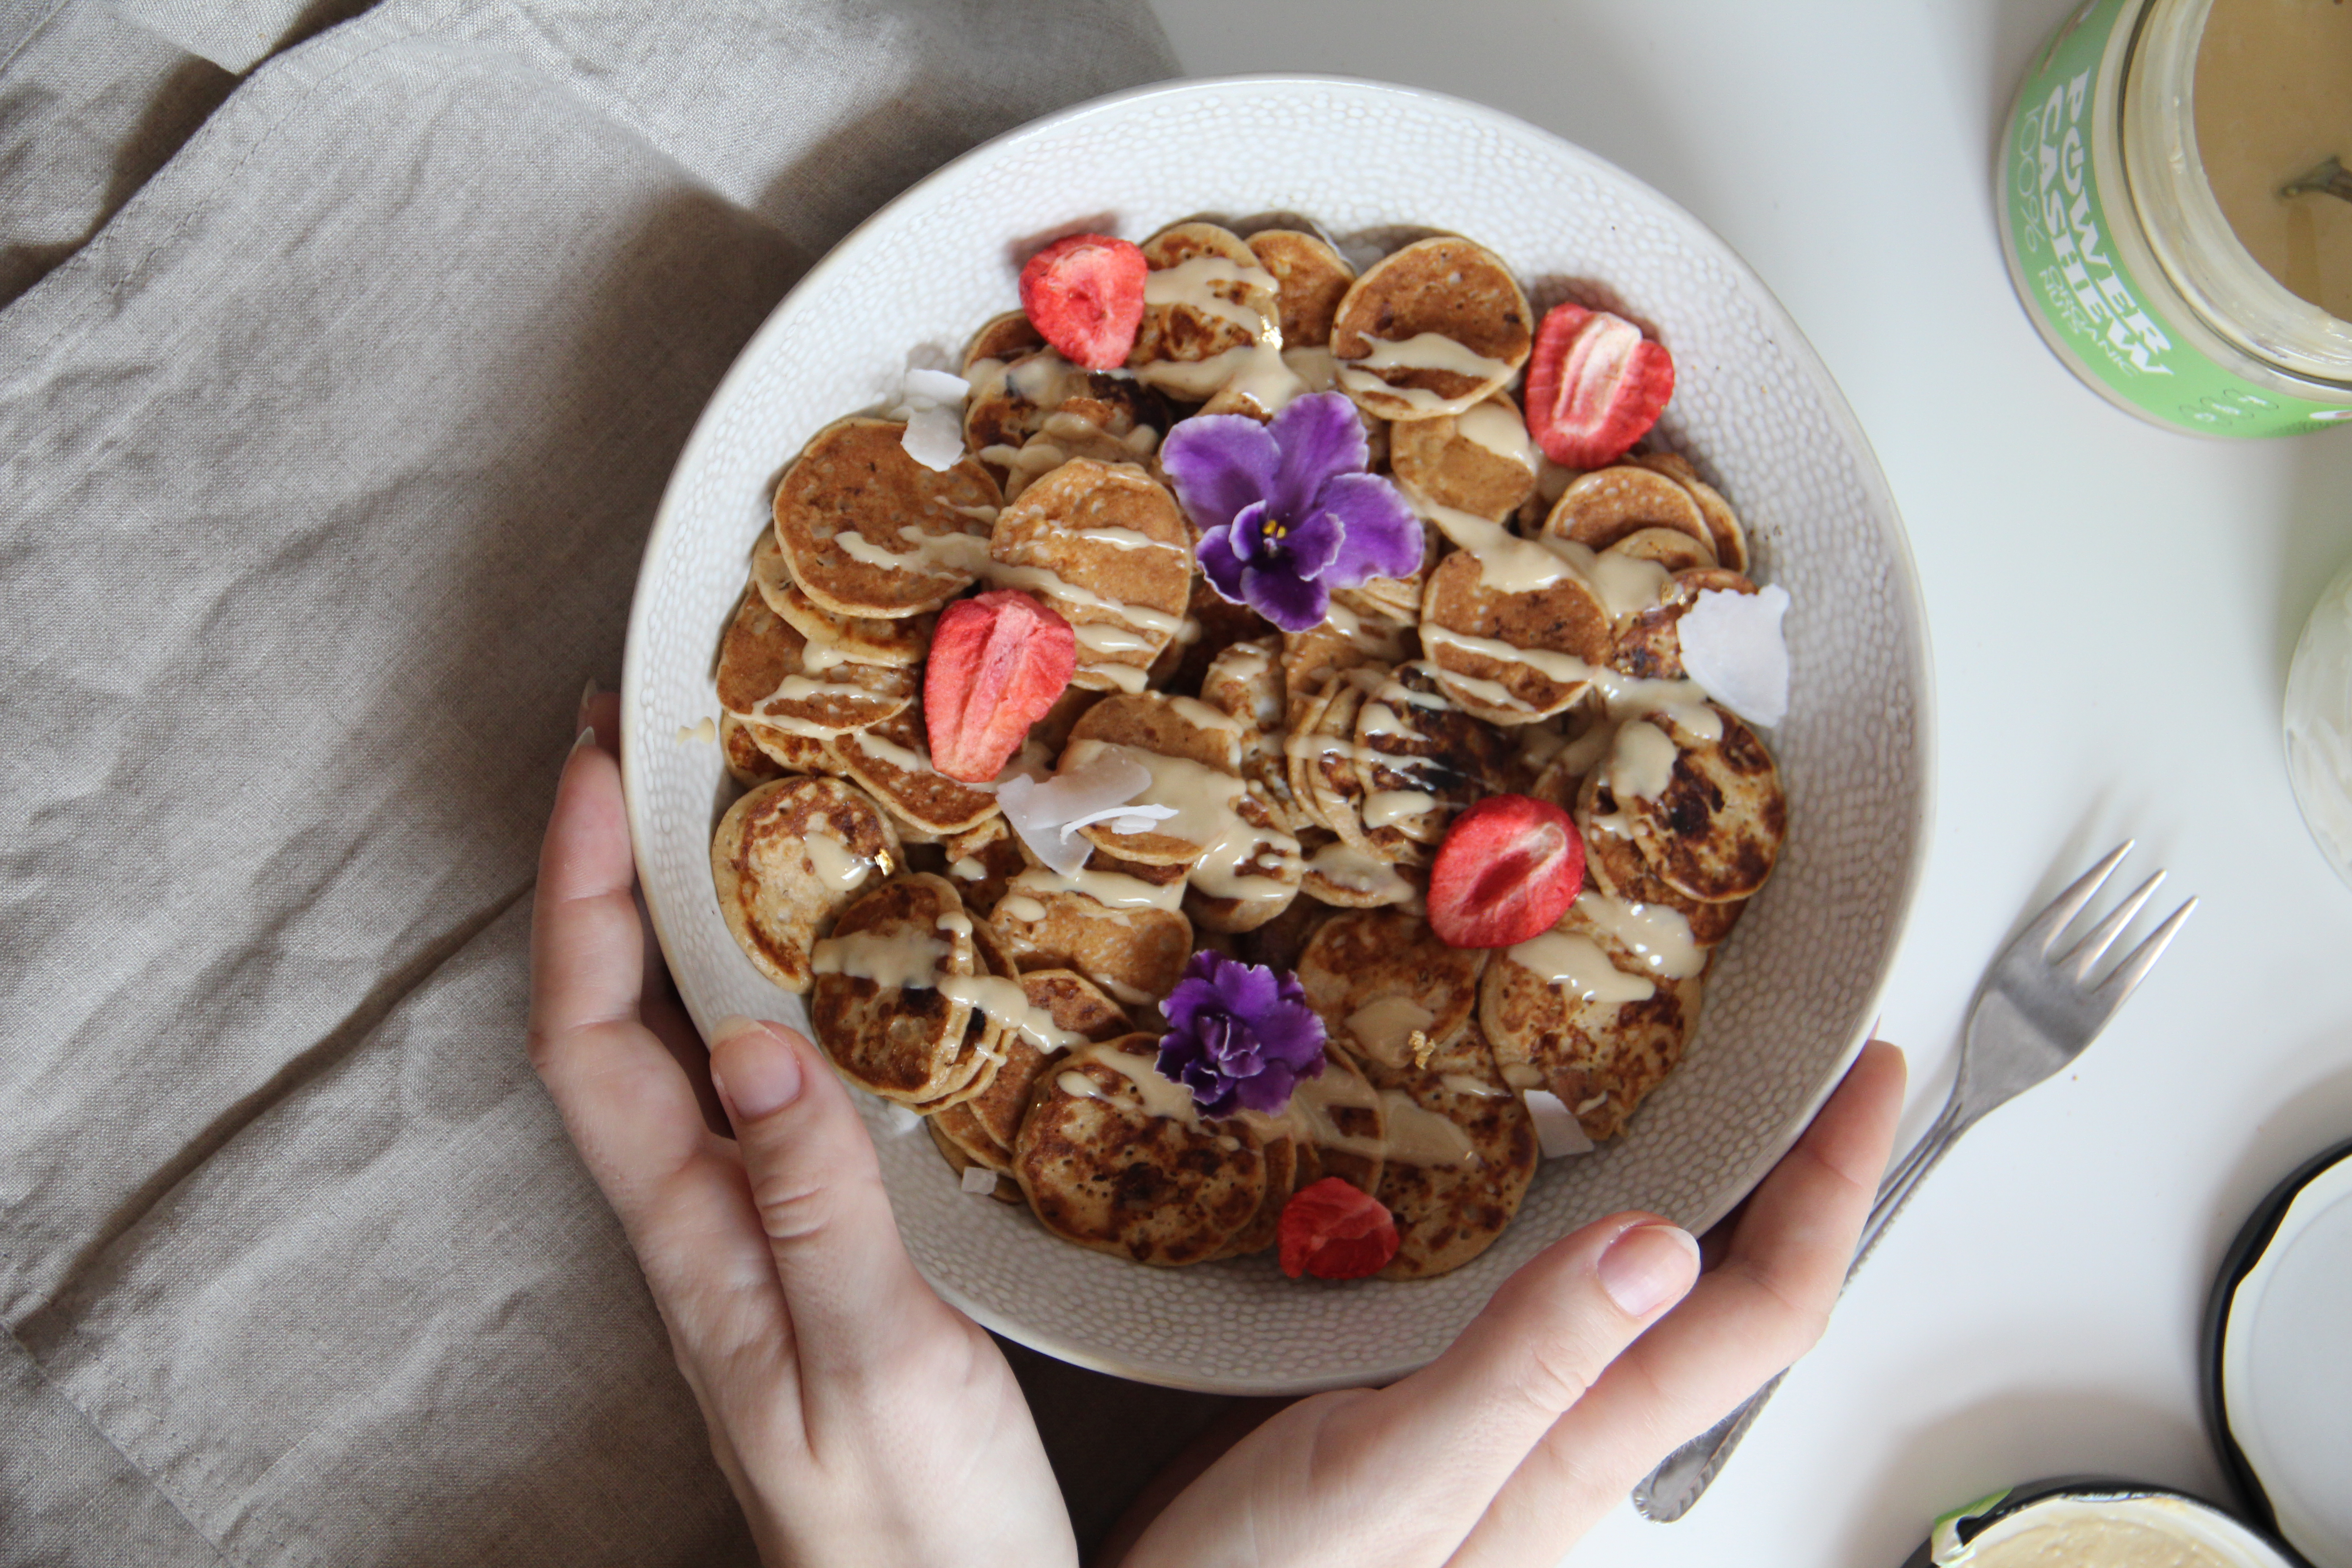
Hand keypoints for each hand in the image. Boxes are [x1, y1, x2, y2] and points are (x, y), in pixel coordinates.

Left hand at [527, 692, 1074, 1567]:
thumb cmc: (911, 1527)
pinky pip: (753, 1087)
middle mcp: (699, 1221)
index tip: (599, 770)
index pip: (589, 1039)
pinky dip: (758, 992)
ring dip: (676, 921)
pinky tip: (815, 962)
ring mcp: (748, 1232)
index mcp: (693, 1240)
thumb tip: (759, 1045)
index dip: (581, 898)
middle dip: (608, 874)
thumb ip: (819, 1213)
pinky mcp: (807, 1244)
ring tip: (723, 812)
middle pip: (611, 1022)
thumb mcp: (878, 1365)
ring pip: (676, 1049)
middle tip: (645, 746)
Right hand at [1107, 1041, 1905, 1567]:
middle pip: (1733, 1292)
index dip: (1835, 1190)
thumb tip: (1661, 1244)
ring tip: (1690, 1077)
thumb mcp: (1399, 1476)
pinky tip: (1524, 1166)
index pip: (1765, 1307)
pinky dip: (1576, 1207)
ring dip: (1698, 1183)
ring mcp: (1504, 1409)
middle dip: (1793, 1172)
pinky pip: (1547, 1286)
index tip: (1866, 1072)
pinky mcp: (1428, 1390)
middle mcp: (1567, 1419)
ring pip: (1646, 1287)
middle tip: (1799, 1048)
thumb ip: (1522, 1372)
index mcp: (1585, 1434)